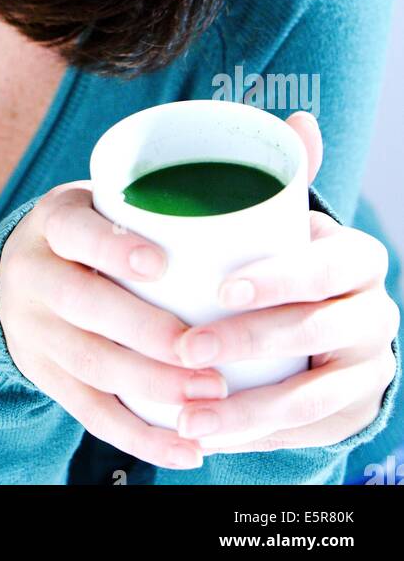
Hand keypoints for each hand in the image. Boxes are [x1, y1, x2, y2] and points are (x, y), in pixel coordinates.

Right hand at [0, 180, 224, 468]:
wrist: (16, 275)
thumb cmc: (92, 232)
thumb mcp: (103, 202)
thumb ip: (158, 204)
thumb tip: (268, 198)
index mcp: (51, 223)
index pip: (74, 231)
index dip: (112, 249)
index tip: (159, 265)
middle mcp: (33, 276)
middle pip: (82, 306)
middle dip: (145, 333)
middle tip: (202, 350)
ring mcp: (34, 331)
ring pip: (90, 364)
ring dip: (152, 386)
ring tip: (209, 396)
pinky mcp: (46, 378)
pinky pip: (92, 414)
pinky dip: (141, 437)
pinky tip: (187, 451)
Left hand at [175, 112, 399, 452]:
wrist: (333, 325)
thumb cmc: (294, 259)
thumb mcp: (292, 221)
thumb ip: (288, 177)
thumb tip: (300, 119)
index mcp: (359, 258)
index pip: (326, 266)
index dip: (279, 278)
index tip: (222, 288)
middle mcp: (373, 314)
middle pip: (314, 332)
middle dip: (247, 343)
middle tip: (187, 350)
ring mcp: (367, 369)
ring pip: (311, 397)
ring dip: (246, 411)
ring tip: (189, 414)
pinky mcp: (351, 414)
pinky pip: (306, 433)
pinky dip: (256, 439)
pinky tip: (210, 440)